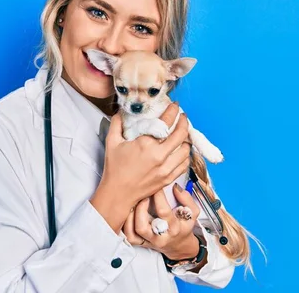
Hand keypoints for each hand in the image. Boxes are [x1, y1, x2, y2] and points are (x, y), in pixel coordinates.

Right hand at [90, 103, 190, 232]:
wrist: (118, 193)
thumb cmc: (114, 168)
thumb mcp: (112, 142)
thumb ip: (117, 123)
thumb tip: (121, 111)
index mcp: (146, 144)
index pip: (166, 122)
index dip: (173, 111)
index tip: (174, 106)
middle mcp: (159, 156)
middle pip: (181, 135)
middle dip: (184, 123)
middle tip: (182, 117)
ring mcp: (166, 169)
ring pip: (186, 150)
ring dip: (186, 140)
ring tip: (182, 134)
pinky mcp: (168, 179)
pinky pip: (184, 164)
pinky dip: (185, 156)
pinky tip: (180, 151)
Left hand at [122, 184, 204, 262]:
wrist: (179, 245)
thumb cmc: (183, 225)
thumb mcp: (192, 213)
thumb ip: (186, 198)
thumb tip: (175, 187)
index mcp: (174, 228)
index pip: (163, 211)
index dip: (158, 196)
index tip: (156, 185)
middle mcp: (160, 237)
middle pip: (143, 226)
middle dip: (140, 207)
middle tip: (143, 194)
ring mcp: (149, 241)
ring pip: (132, 232)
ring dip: (130, 215)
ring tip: (135, 202)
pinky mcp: (141, 243)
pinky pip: (129, 236)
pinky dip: (126, 224)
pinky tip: (130, 212)